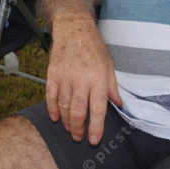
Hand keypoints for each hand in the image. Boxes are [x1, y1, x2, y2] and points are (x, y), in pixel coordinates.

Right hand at [45, 15, 121, 144]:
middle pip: (78, 112)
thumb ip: (112, 87)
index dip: (96, 127)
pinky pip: (51, 97)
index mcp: (98, 78)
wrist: (74, 28)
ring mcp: (65, 77)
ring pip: (64, 107)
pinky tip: (56, 118)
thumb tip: (118, 104)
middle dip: (79, 129)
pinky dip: (52, 109)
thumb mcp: (109, 65)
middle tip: (79, 138)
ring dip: (67, 122)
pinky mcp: (53, 74)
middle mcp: (81, 80)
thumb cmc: (94, 46)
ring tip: (71, 129)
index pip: (98, 109)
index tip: (94, 139)